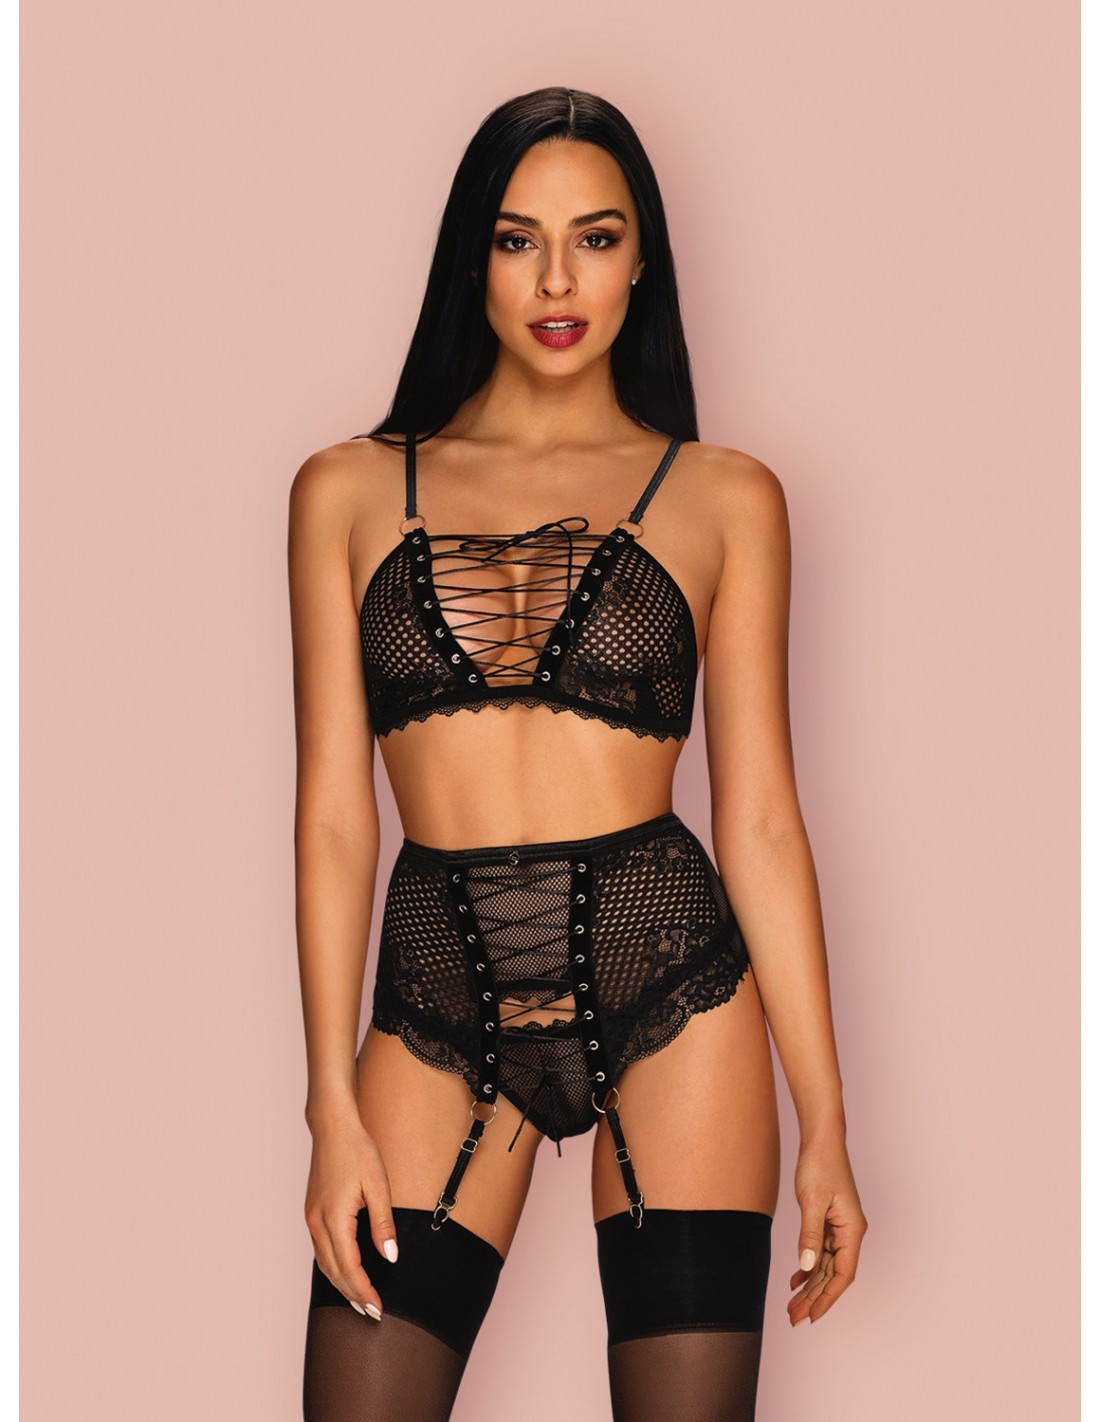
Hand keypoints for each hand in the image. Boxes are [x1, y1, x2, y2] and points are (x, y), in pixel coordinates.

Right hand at [304, 1104, 399, 1319]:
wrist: (333, 1127)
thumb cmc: (357, 1151)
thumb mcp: (378, 1185)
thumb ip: (383, 1224)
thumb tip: (390, 1257)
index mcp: (334, 1218)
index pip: (349, 1267)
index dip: (364, 1290)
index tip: (379, 1308)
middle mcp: (317, 1223)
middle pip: (333, 1272)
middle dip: (352, 1294)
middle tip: (372, 1313)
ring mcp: (311, 1218)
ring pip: (324, 1263)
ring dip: (341, 1284)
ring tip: (360, 1300)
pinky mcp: (312, 1213)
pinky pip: (321, 1250)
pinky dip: (334, 1267)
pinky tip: (346, 1271)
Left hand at [787, 1132, 866, 1325]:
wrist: (821, 1139)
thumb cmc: (821, 1164)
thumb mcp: (812, 1201)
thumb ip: (809, 1235)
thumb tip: (806, 1267)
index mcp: (853, 1230)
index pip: (843, 1275)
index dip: (828, 1298)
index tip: (812, 1316)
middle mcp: (850, 1233)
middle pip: (833, 1275)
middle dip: (815, 1298)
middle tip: (794, 1317)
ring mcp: (839, 1228)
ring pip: (825, 1266)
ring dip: (810, 1286)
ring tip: (792, 1305)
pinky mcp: (828, 1221)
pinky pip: (820, 1252)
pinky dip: (808, 1267)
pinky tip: (795, 1280)